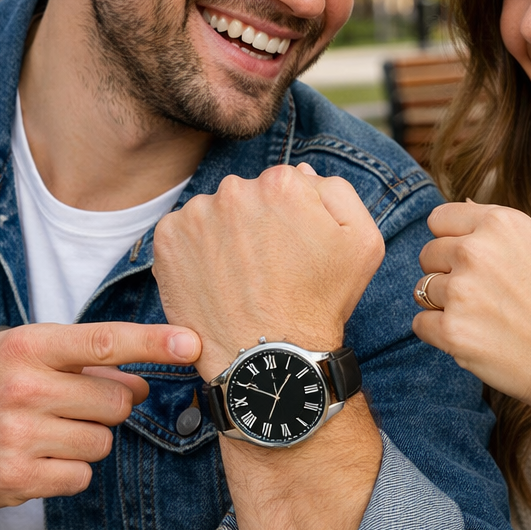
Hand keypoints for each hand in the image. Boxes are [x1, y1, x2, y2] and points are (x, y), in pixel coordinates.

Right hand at [0, 322, 199, 518]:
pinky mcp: (16, 478)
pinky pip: (82, 475)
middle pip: (117, 402)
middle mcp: (24, 387)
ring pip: (104, 441)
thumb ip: (84, 357)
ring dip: (88, 439)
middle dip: (109, 406)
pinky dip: (70, 469)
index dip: (153, 342)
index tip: (191, 342)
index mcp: (30, 346)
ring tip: (49, 430)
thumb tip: (143, 380)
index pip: (105, 341)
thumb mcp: (24, 351)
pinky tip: (38, 457)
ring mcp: (19, 435)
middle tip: (75, 404)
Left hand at [152, 163, 384, 379]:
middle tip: (269, 266)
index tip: (294, 249)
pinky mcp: (167, 239)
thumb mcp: (362, 242)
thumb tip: (303, 173)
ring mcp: (197, 214)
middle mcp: (235, 188)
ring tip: (242, 276)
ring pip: (216, 213)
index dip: (293, 217)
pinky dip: (197, 251)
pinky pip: (184, 232)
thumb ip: (340, 192)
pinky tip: (217, 278)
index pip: (287, 184)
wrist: (270, 357)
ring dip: (226, 234)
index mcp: (283, 182)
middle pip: (250, 195)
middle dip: (258, 222)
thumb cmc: (320, 301)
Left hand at [413, 202, 530, 410]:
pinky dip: (440, 334)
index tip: (468, 261)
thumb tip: (464, 206)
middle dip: (446, 274)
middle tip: (481, 297)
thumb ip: (497, 232)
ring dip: (443, 305)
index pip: (440, 219)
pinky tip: (474, 339)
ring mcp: (461, 291)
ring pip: (422, 290)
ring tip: (484, 320)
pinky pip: (421, 324)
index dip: (451, 241)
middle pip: (428, 254)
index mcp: (501, 224)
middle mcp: (476, 250)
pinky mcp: (451, 331)